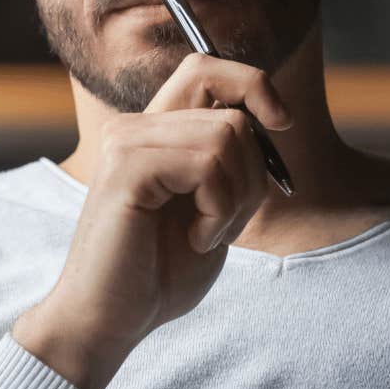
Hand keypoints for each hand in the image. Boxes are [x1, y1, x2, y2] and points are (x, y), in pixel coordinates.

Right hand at [13, 53, 292, 388]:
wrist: (109, 320)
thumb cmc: (158, 274)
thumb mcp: (211, 210)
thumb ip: (230, 164)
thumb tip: (271, 121)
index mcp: (153, 134)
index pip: (206, 68)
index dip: (253, 84)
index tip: (280, 124)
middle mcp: (135, 128)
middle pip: (232, 110)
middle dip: (253, 173)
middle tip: (225, 220)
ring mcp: (126, 143)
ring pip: (227, 137)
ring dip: (235, 199)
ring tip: (206, 234)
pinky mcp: (126, 169)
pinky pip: (208, 164)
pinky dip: (219, 209)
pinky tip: (197, 239)